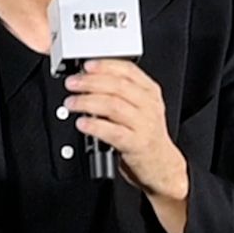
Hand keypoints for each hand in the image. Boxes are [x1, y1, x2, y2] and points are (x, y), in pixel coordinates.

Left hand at [64, 58, 189, 232]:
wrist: (162, 166)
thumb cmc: (145, 135)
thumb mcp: (140, 108)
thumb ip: (120, 93)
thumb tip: (88, 79)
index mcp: (150, 92)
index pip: (128, 71)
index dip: (105, 66)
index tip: (86, 66)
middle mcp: (149, 106)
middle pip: (118, 86)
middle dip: (91, 82)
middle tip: (72, 83)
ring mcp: (145, 125)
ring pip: (114, 106)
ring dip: (88, 102)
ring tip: (72, 103)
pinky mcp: (137, 144)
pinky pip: (113, 132)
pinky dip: (95, 125)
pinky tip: (82, 123)